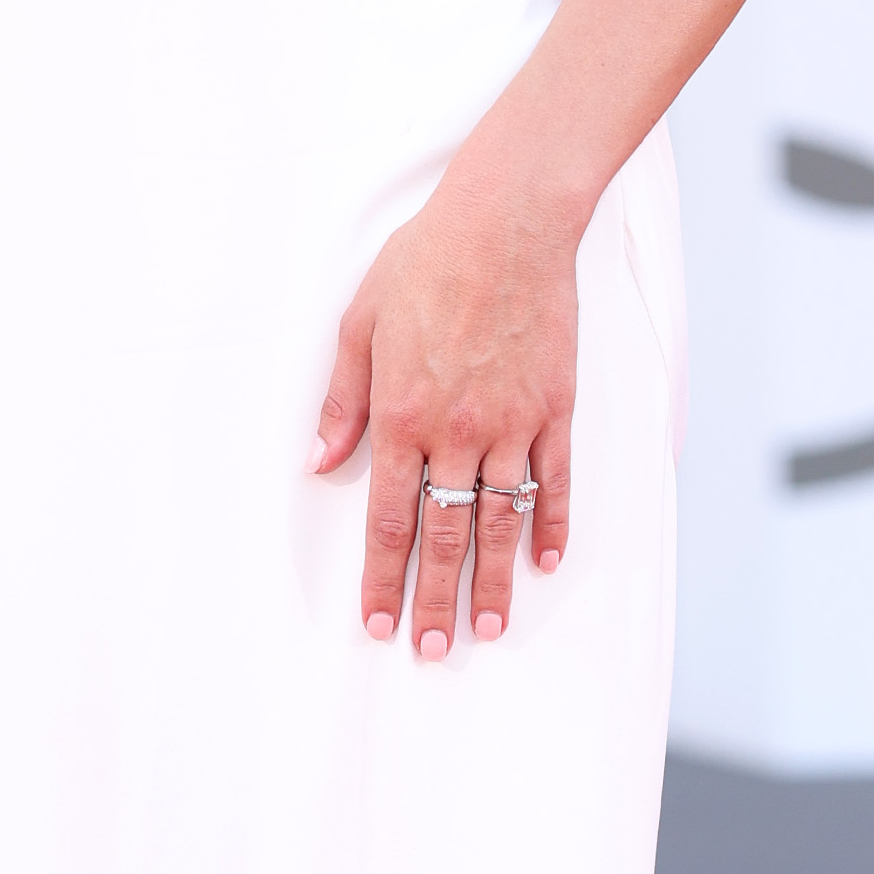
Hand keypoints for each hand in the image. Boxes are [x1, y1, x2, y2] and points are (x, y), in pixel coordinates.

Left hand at [311, 179, 578, 654]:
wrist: (506, 223)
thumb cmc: (425, 264)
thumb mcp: (357, 325)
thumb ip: (341, 402)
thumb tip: (318, 462)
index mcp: (400, 416)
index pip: (386, 519)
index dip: (381, 578)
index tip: (376, 622)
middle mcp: (456, 432)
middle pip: (445, 536)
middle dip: (435, 599)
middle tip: (432, 650)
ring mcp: (511, 425)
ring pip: (501, 521)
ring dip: (494, 582)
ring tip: (486, 627)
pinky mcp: (554, 410)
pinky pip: (555, 482)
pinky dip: (551, 525)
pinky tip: (544, 562)